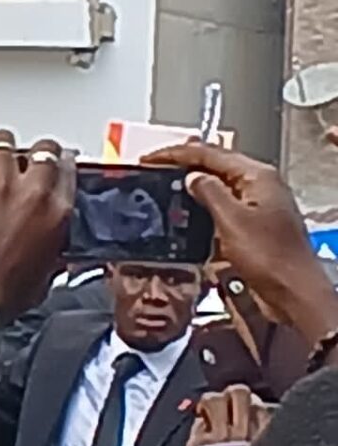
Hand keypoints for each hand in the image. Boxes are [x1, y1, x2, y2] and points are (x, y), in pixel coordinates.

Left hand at [0, 130, 74, 318]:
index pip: (67, 168)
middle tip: (25, 159)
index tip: (54, 161)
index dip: (59, 161)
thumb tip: (49, 228)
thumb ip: (53, 236)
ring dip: (0, 150)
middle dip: (34, 152)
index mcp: (58, 211)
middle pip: (41, 149)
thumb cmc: (7, 293)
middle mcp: (30, 192)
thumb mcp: (49, 266)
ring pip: (2, 143)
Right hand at [143, 142, 337, 342]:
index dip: (177, 154)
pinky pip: (224, 207)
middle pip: (216, 166)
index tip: (151, 159)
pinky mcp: (255, 225)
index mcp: (258, 177)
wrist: (293, 292)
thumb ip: (209, 192)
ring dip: (193, 186)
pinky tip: (188, 213)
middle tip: (154, 169)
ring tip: (166, 188)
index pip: (211, 153)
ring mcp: (259, 206)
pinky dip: (204, 206)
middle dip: (184, 166)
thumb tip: (191, 177)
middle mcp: (261, 187)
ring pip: (219, 186)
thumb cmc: (271, 258)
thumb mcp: (231, 220)